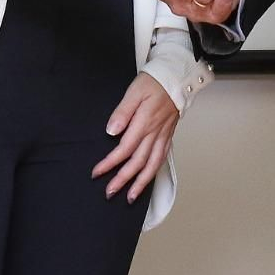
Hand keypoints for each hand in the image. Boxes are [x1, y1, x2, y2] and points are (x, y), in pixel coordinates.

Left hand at [92, 73, 179, 203]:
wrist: (177, 77)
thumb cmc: (155, 81)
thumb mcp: (134, 91)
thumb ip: (123, 112)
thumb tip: (112, 130)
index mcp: (144, 122)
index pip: (124, 149)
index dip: (110, 163)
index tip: (97, 172)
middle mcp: (155, 133)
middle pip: (138, 162)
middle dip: (123, 180)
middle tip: (110, 192)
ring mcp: (163, 136)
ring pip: (152, 165)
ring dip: (141, 183)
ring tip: (130, 197)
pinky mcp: (168, 136)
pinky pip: (161, 158)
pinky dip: (153, 172)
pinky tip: (147, 179)